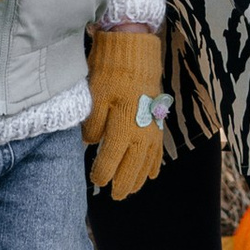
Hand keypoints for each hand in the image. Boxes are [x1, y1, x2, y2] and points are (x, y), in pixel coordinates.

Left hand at [84, 25, 171, 201]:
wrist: (135, 53)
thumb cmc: (110, 73)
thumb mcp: (94, 98)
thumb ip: (92, 125)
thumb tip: (91, 144)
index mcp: (122, 129)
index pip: (111, 162)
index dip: (102, 175)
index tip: (95, 181)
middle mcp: (140, 134)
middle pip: (132, 168)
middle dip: (123, 184)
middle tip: (115, 196)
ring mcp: (152, 129)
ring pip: (147, 163)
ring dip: (140, 178)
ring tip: (131, 190)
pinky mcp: (157, 122)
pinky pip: (158, 151)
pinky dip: (155, 165)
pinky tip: (153, 175)